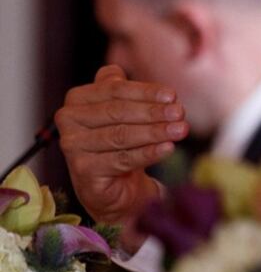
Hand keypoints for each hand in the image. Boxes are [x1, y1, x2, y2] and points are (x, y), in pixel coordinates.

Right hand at [55, 65, 188, 248]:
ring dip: (155, 132)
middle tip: (180, 113)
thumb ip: (129, 94)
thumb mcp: (125, 114)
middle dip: (153, 112)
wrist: (115, 188)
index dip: (145, 92)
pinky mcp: (83, 170)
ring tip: (180, 130)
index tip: (172, 96)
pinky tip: (168, 148)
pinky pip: (122, 159)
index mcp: (78, 99)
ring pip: (121, 135)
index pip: (114, 90)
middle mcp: (68, 120)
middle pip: (117, 112)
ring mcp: (73, 146)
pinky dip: (149, 153)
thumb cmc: (122, 144)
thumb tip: (145, 83)